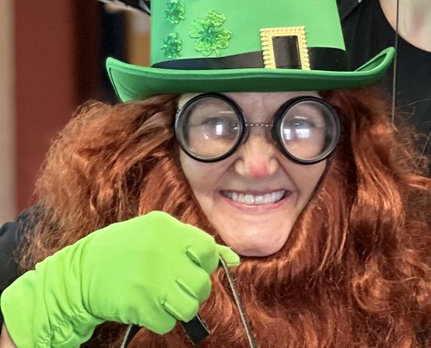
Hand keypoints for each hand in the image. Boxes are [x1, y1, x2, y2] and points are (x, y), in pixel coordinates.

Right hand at [0, 211, 237, 347]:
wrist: (77, 275)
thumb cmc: (123, 251)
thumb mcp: (156, 234)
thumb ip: (195, 243)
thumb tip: (233, 260)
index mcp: (164, 228)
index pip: (207, 250)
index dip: (205, 263)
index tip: (193, 268)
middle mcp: (159, 251)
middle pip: (202, 283)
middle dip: (193, 290)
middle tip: (176, 287)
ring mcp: (149, 280)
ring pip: (190, 306)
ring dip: (180, 307)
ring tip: (164, 298)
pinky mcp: (138, 305)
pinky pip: (168, 322)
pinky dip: (161, 320)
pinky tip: (148, 307)